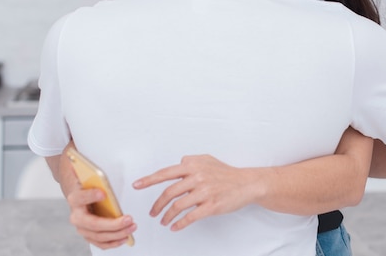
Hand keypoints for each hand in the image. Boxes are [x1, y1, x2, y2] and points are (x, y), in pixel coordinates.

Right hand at [56, 146, 135, 248]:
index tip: (103, 192)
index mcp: (74, 194)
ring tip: (132, 228)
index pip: (78, 197)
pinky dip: (111, 243)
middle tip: (129, 219)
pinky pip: (98, 241)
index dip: (89, 196)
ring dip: (114, 235)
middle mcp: (75, 212)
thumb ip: (89, 157)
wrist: (73, 182)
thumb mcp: (83, 161)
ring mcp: (81, 224)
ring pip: (95, 235)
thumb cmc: (82, 171)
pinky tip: (125, 239)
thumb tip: (103, 141)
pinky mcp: (88, 231)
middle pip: (89, 223)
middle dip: (110, 224)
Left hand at [133, 155, 260, 230]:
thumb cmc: (227, 173)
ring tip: (163, 221)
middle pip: (169, 193)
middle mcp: (197, 177)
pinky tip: (175, 226)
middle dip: (157, 205)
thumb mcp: (208, 160)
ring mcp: (204, 192)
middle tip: (152, 212)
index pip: (166, 173)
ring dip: (167, 216)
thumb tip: (179, 162)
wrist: (247, 183)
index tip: (137, 185)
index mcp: (193, 166)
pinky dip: (180, 224)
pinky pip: (190, 217)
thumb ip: (191, 160)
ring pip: (177, 206)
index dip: (149, 180)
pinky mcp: (211, 206)